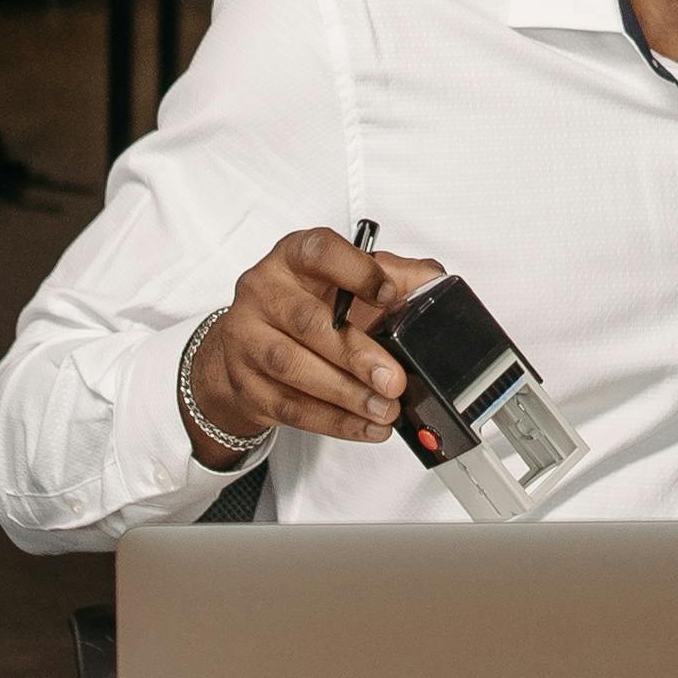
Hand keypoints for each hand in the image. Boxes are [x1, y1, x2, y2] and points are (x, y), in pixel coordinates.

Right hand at [181, 227, 452, 466]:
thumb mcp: (349, 282)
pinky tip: (366, 426)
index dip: (356, 271)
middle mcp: (263, 290)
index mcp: (293, 256)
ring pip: (293, 367)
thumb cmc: (307, 305)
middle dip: (355, 354)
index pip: (320, 251)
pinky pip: (289, 407)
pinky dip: (333, 421)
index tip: (390, 295)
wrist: (252, 347)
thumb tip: (433, 282)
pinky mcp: (244, 382)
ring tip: (385, 409)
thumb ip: (394, 276)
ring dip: (345, 394)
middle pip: (306, 320)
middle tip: (394, 380)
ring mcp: (246, 337)